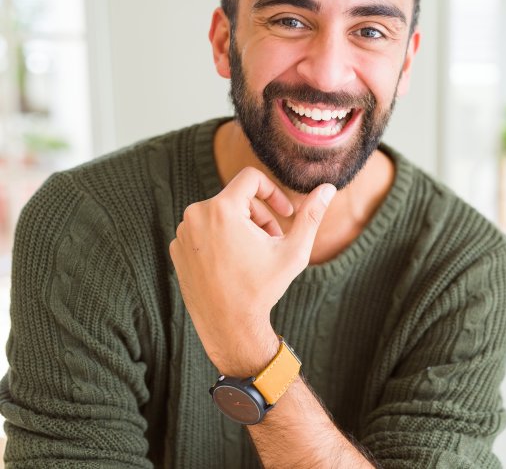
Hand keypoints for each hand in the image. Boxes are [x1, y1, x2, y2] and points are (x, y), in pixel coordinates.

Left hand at [169, 167, 335, 375]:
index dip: (273, 192)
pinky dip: (220, 239)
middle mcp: (195, 215)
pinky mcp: (176, 249)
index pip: (251, 178)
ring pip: (219, 213)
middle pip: (237, 198)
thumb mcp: (294, 251)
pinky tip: (232, 264)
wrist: (229, 327)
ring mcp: (183, 233)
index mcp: (222, 209)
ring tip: (253, 254)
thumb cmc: (262, 289)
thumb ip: (311, 216)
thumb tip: (329, 188)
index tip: (285, 214)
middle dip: (260, 216)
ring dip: (241, 227)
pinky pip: (203, 230)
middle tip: (273, 242)